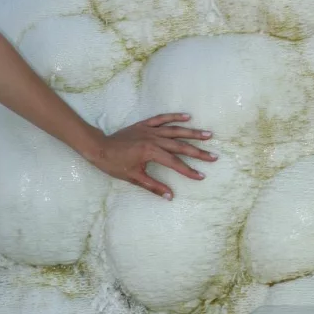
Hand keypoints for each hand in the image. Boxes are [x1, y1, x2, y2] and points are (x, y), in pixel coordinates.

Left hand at [94, 113, 216, 197]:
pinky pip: (162, 119)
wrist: (99, 147)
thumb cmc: (114, 164)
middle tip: (214, 156)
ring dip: (192, 132)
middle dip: (198, 152)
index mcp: (151, 152)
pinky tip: (188, 117)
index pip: (175, 163)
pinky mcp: (144, 124)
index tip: (201, 176)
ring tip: (208, 134)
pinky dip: (174, 117)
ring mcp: (150, 130)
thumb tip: (169, 196)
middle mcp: (153, 139)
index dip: (189, 171)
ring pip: (175, 130)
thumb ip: (153, 186)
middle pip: (180, 146)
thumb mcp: (133, 177)